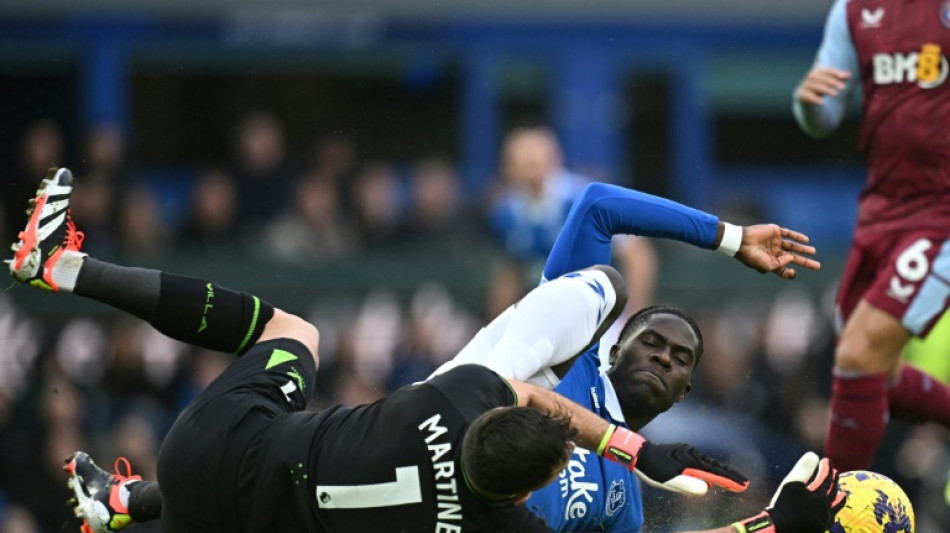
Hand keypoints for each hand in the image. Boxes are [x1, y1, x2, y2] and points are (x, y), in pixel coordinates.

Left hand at [597, 426, 748, 495]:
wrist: (640, 453)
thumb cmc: (654, 468)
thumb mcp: (670, 481)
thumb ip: (689, 486)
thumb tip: (708, 488)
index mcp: (692, 461)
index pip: (716, 473)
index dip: (730, 481)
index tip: (743, 485)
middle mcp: (693, 454)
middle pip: (716, 466)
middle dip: (730, 476)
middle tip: (744, 483)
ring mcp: (688, 452)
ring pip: (708, 464)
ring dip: (720, 472)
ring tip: (732, 480)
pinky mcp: (683, 452)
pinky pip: (700, 462)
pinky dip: (710, 468)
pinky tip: (711, 474)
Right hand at [734, 452, 845, 532]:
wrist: (780, 529)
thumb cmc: (784, 505)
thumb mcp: (791, 483)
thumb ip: (803, 469)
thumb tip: (813, 455)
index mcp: (819, 495)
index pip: (826, 477)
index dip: (826, 467)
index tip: (825, 460)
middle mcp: (825, 507)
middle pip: (832, 491)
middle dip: (833, 480)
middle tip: (834, 472)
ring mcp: (823, 519)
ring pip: (835, 505)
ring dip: (838, 497)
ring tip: (841, 492)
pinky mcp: (819, 528)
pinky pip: (831, 517)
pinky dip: (833, 511)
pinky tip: (832, 512)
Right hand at [735, 224, 819, 278]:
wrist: (742, 241)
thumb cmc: (752, 257)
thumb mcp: (768, 266)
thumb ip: (781, 264)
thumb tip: (791, 258)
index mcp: (770, 262)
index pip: (784, 269)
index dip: (790, 272)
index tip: (794, 273)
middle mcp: (774, 252)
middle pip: (793, 258)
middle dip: (805, 262)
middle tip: (817, 266)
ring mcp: (775, 242)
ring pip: (792, 246)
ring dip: (803, 249)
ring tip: (814, 252)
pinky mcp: (775, 232)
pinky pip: (788, 233)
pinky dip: (797, 236)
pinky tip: (806, 240)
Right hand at [795, 67, 850, 104]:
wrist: (807, 101)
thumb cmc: (822, 90)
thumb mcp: (831, 84)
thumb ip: (840, 79)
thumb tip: (849, 75)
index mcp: (817, 72)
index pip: (826, 70)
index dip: (835, 72)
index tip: (845, 76)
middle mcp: (809, 77)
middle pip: (820, 77)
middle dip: (832, 81)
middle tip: (843, 87)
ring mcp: (803, 86)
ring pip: (814, 85)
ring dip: (825, 89)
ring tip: (835, 94)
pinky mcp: (800, 95)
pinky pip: (806, 96)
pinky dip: (814, 99)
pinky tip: (822, 103)